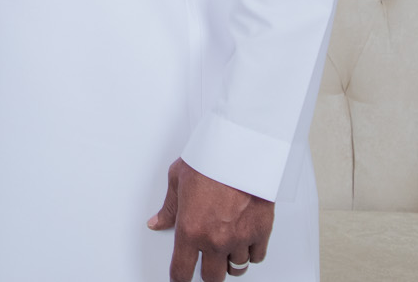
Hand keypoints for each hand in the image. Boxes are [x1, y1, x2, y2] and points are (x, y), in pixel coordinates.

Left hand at [149, 158, 272, 280]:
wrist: (241, 148)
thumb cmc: (210, 159)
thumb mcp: (177, 180)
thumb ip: (169, 208)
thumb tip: (157, 222)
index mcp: (190, 229)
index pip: (181, 270)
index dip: (179, 279)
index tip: (180, 278)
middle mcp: (215, 240)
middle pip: (212, 277)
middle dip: (208, 275)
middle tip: (207, 267)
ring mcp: (239, 238)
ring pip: (237, 267)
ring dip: (231, 261)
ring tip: (227, 249)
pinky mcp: (260, 231)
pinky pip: (257, 256)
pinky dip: (251, 253)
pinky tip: (246, 243)